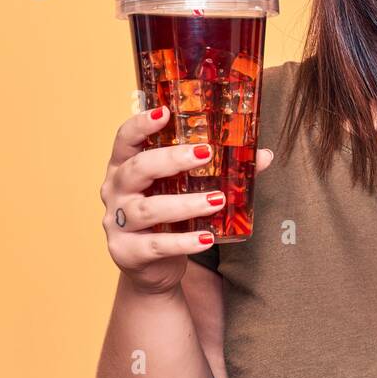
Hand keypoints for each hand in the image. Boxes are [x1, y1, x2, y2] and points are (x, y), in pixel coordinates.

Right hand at [100, 105, 273, 295]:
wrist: (152, 265)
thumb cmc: (168, 216)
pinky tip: (206, 238)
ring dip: (184, 204)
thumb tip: (262, 156)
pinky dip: (183, 241)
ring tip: (217, 200)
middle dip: (171, 159)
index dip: (141, 124)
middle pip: (136, 169)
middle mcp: (114, 191)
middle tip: (205, 154)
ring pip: (147, 209)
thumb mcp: (184, 189)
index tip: (165, 112)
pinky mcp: (127, 252)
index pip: (124, 139)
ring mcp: (116, 223)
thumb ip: (218, 170)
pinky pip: (156, 245)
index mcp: (123, 166)